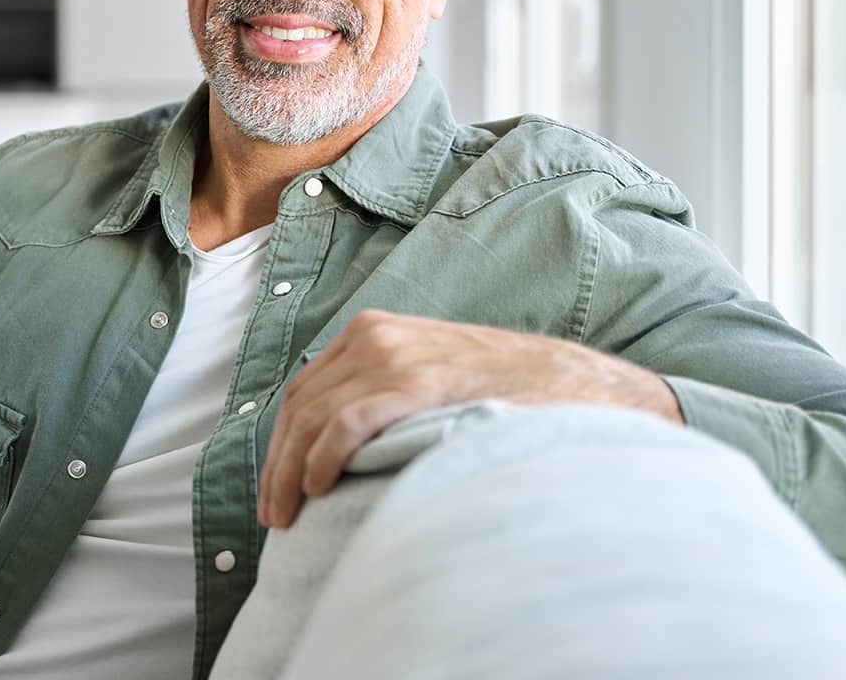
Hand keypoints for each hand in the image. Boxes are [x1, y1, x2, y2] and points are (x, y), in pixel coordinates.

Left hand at [257, 309, 682, 529]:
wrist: (571, 382)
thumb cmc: (502, 391)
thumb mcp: (431, 375)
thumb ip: (386, 392)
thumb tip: (339, 442)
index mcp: (373, 330)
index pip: (305, 389)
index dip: (282, 441)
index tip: (277, 486)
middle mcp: (374, 336)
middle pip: (300, 404)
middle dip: (277, 462)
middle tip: (275, 514)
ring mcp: (394, 356)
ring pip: (313, 416)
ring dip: (290, 470)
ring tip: (288, 515)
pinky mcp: (415, 383)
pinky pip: (347, 422)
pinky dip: (322, 457)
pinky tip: (318, 487)